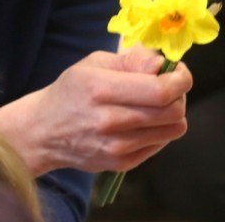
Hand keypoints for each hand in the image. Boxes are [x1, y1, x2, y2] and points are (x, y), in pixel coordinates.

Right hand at [0, 47, 191, 174]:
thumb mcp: (95, 63)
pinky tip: (144, 119)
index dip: (181, 79)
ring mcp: (116, 147)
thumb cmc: (73, 91)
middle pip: (172, 112)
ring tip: (158, 102)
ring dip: (173, 113)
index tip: (179, 71)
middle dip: (180, 94)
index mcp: (102, 90)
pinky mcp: (120, 164)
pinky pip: (160, 144)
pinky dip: (160, 129)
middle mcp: (109, 121)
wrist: (44, 131)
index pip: (161, 91)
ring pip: (173, 130)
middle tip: (171, 84)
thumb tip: (162, 64)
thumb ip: (132, 61)